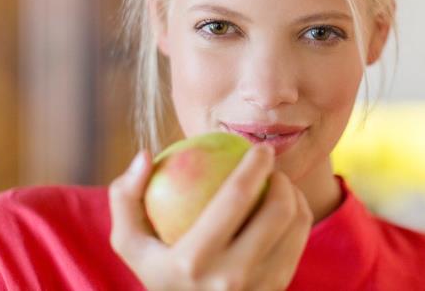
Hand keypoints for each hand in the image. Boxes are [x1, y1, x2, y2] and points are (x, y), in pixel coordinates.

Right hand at [108, 144, 312, 290]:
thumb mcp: (130, 243)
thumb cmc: (160, 271)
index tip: (259, 148)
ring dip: (295, 195)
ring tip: (279, 183)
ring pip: (296, 226)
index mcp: (193, 261)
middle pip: (277, 212)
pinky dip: (299, 217)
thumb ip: (126, 197)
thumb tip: (143, 155)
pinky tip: (286, 206)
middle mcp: (230, 279)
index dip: (255, 165)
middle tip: (272, 166)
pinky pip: (299, 243)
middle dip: (282, 178)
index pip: (235, 197)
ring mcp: (259, 289)